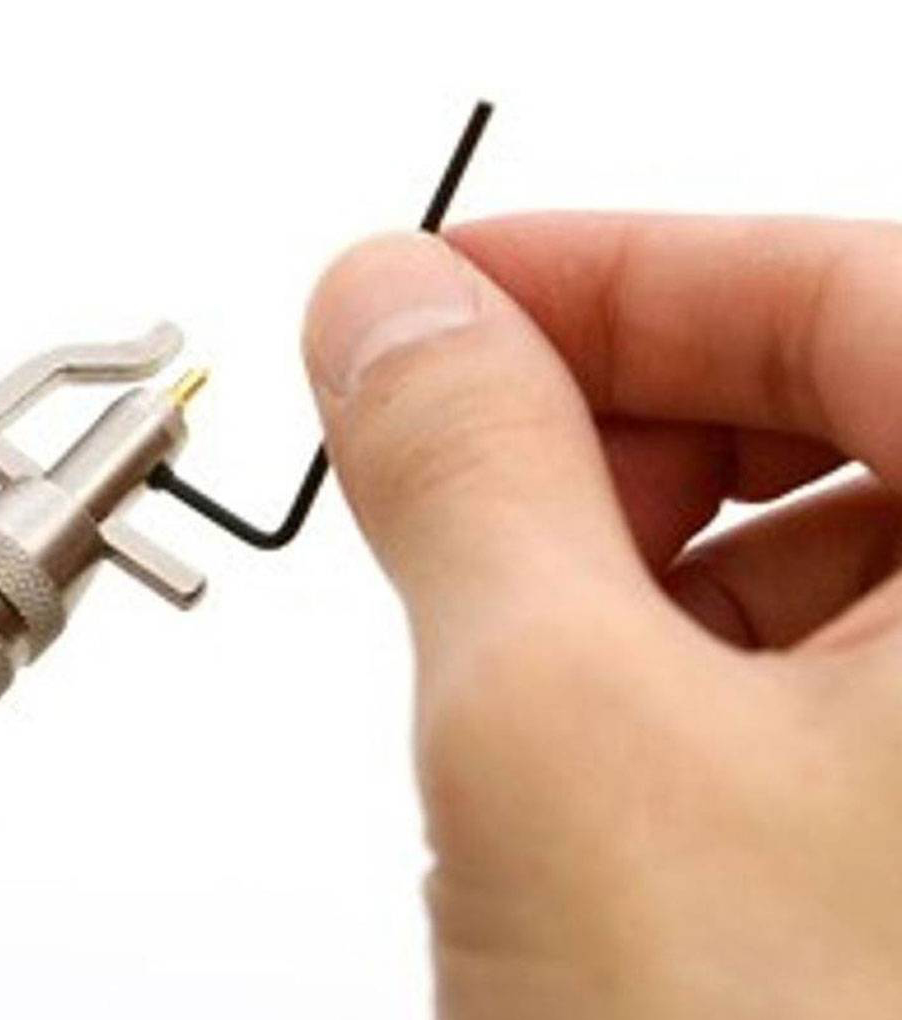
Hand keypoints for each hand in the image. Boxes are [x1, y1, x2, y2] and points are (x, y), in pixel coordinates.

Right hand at [302, 216, 901, 1017]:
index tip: (438, 291)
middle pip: (841, 394)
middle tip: (446, 454)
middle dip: (608, 412)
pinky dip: (681, 655)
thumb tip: (387, 311)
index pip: (838, 286)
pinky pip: (829, 666)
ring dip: (632, 548)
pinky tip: (592, 733)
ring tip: (512, 639)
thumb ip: (456, 467)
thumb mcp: (556, 735)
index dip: (608, 265)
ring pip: (825, 537)